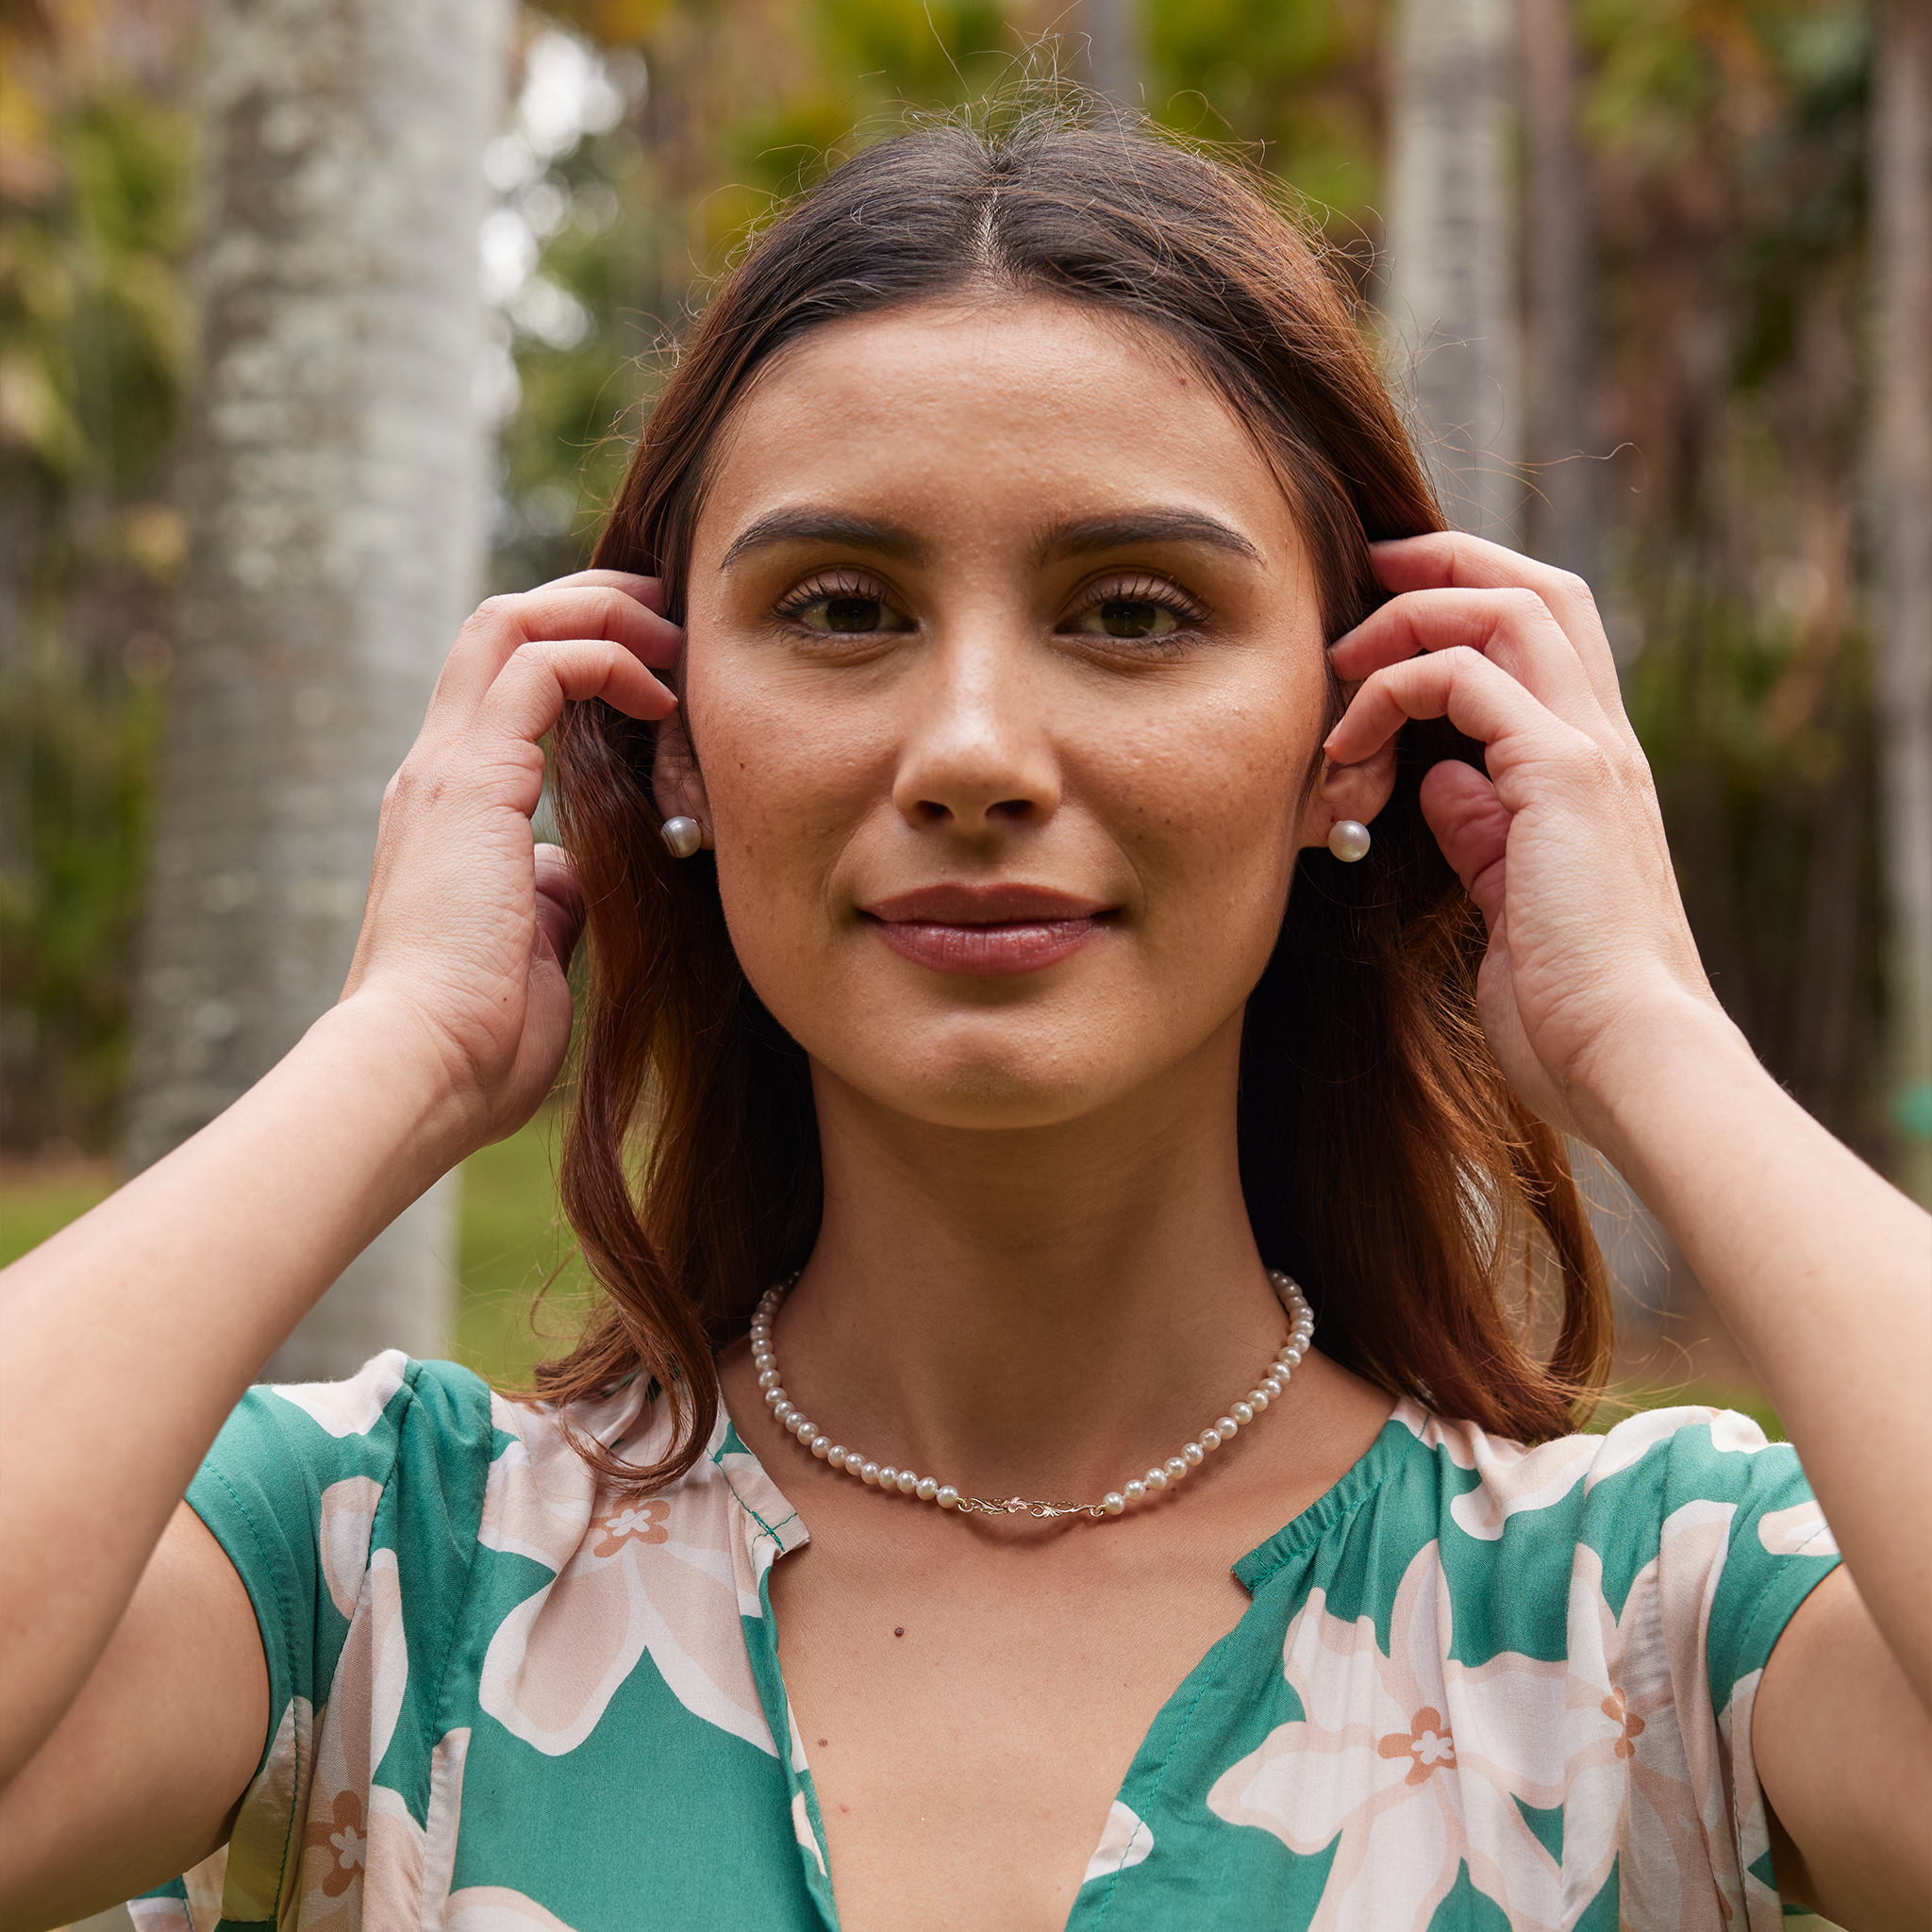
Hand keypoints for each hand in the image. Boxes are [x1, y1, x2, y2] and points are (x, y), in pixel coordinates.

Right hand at [338, 570, 678, 1151]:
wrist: (422, 1068)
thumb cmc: (480, 1036)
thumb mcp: (531, 946)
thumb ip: (549, 895)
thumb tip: (576, 874)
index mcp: (449, 807)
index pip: (503, 685)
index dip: (579, 654)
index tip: (659, 672)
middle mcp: (437, 771)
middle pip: (500, 628)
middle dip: (591, 605)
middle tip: (671, 617)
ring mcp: (446, 770)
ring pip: (510, 624)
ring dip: (602, 614)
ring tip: (674, 639)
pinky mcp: (471, 780)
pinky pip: (540, 669)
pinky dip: (606, 660)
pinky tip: (660, 698)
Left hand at [1325, 535, 1731, 1142]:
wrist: (1630, 1059)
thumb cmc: (1569, 1007)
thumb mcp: (1508, 900)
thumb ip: (1482, 830)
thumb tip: (1439, 780)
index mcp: (1593, 770)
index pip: (1543, 636)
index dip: (1467, 600)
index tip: (1384, 612)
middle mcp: (1603, 743)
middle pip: (1538, 589)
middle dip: (1445, 564)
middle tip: (1364, 573)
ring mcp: (1592, 753)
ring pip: (1512, 609)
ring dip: (1412, 616)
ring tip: (1340, 658)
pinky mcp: (1564, 777)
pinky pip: (1469, 679)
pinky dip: (1397, 687)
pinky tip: (1350, 742)